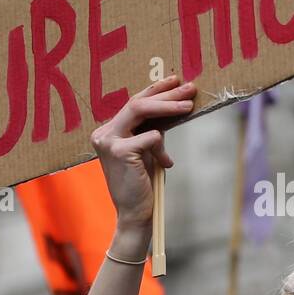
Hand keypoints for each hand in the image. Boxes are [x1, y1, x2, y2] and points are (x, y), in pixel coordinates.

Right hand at [90, 75, 195, 234]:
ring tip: (190, 105)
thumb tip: (173, 105)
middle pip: (137, 102)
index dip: (155, 90)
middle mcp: (104, 133)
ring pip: (141, 111)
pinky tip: (166, 164)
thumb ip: (151, 130)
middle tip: (189, 87)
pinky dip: (162, 149)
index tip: (175, 80)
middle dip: (166, 93)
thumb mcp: (147, 151)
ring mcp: (108, 141)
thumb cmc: (143, 183)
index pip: (133, 103)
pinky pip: (150, 138)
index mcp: (109, 131)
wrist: (135, 214)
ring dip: (169, 107)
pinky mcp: (118, 152)